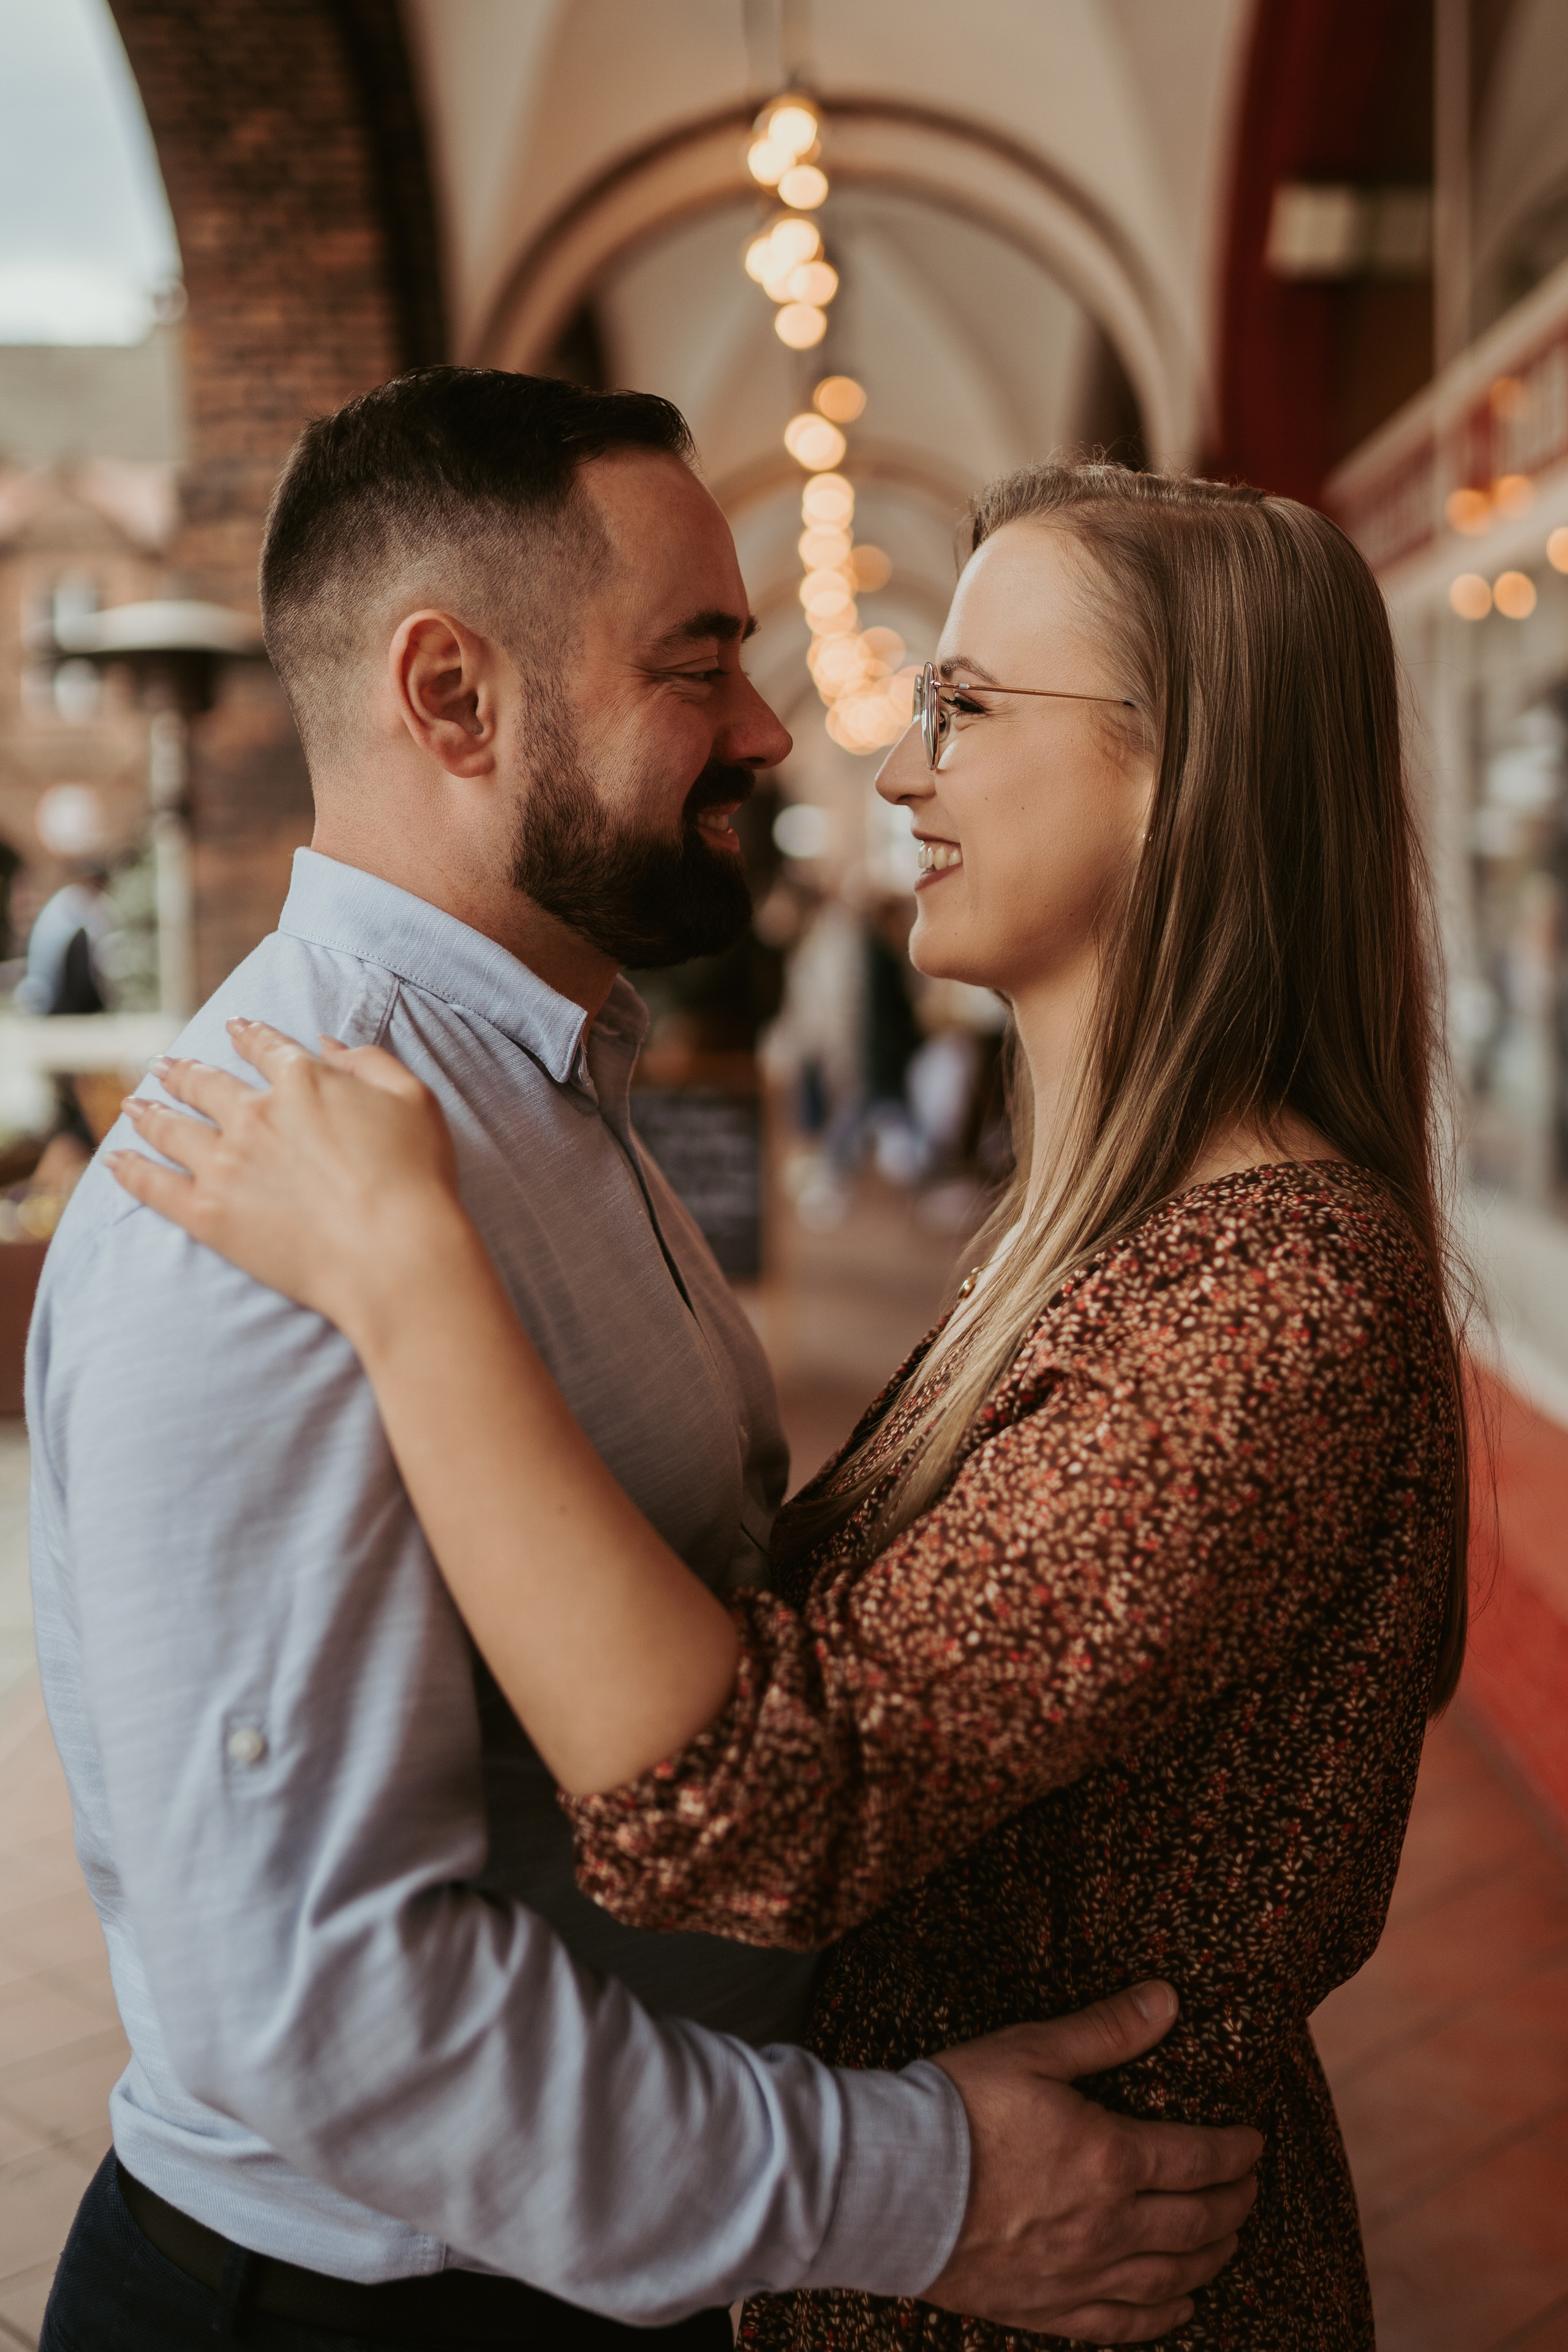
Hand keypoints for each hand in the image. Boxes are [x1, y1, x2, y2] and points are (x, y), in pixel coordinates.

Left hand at [108, 1020, 463, 1339]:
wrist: (392, 1252)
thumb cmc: (415, 1178)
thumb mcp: (413, 1100)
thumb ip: (370, 1062)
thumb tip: (329, 1044)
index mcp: (303, 1080)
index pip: (265, 1047)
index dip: (247, 1034)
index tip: (232, 1027)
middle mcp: (254, 1113)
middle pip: (206, 1083)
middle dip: (184, 1070)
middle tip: (164, 1065)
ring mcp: (224, 1163)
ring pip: (172, 1127)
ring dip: (149, 1111)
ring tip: (133, 1105)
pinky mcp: (207, 1213)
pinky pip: (153, 1185)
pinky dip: (131, 1170)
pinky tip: (116, 1161)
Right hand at [924, 1981, 1260, 2340]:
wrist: (890, 2184)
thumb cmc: (957, 2107)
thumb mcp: (1032, 2050)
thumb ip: (1104, 2030)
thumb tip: (1167, 2001)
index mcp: (1111, 2159)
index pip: (1198, 2159)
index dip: (1235, 2152)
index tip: (1253, 2143)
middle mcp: (1108, 2226)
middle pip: (1196, 2223)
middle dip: (1233, 2205)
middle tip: (1249, 2191)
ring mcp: (1079, 2275)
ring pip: (1169, 2277)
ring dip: (1209, 2260)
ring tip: (1228, 2245)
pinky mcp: (1046, 2308)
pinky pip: (1120, 2324)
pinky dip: (1160, 2320)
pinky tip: (1181, 2311)